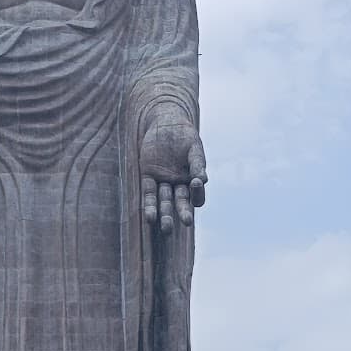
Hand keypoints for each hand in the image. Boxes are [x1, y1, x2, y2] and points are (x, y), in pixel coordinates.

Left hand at [140, 115, 206, 232]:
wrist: (165, 121)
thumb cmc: (184, 135)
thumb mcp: (193, 148)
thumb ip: (197, 163)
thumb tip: (203, 180)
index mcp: (192, 180)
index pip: (196, 196)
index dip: (198, 193)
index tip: (197, 182)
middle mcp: (178, 184)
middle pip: (180, 202)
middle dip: (183, 212)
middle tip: (186, 222)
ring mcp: (163, 181)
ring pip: (164, 201)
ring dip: (164, 214)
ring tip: (165, 228)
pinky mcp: (148, 176)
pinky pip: (148, 193)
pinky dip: (150, 205)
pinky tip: (150, 217)